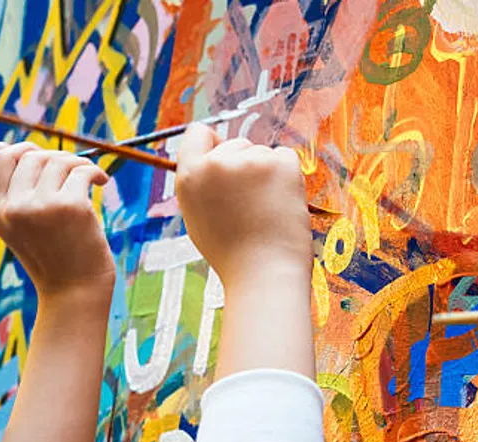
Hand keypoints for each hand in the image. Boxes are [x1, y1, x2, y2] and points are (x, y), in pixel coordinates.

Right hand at [0, 142, 113, 297]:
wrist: (75, 291)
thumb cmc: (54, 256)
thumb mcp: (22, 225)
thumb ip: (12, 190)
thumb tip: (0, 145)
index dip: (22, 150)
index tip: (45, 157)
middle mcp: (14, 208)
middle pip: (32, 156)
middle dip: (57, 157)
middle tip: (75, 171)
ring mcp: (41, 207)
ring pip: (59, 160)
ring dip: (79, 164)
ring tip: (90, 178)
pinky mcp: (71, 207)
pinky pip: (82, 171)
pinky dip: (95, 172)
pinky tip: (101, 182)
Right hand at [176, 124, 310, 282]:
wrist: (264, 272)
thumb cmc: (233, 253)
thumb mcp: (198, 216)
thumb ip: (202, 183)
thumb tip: (214, 157)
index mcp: (190, 175)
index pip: (198, 133)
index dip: (212, 145)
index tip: (224, 161)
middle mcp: (217, 163)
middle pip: (236, 143)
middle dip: (244, 164)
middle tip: (249, 204)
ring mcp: (251, 161)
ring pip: (263, 152)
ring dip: (267, 173)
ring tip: (266, 209)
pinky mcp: (281, 164)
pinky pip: (285, 156)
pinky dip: (287, 174)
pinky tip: (281, 201)